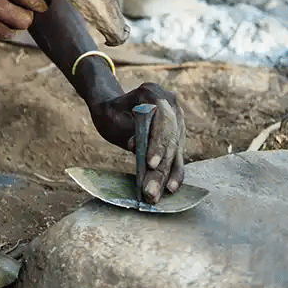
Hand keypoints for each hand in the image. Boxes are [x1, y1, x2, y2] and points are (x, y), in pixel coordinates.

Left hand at [87, 83, 185, 202]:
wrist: (114, 107)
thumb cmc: (109, 111)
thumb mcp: (110, 115)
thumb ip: (126, 128)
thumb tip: (138, 148)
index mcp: (153, 92)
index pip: (163, 120)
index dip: (158, 143)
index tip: (150, 163)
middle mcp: (171, 105)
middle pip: (170, 139)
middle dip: (161, 167)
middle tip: (150, 190)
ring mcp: (177, 120)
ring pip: (175, 151)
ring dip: (166, 175)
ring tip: (156, 194)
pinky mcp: (178, 135)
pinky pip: (177, 156)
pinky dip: (173, 173)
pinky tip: (170, 188)